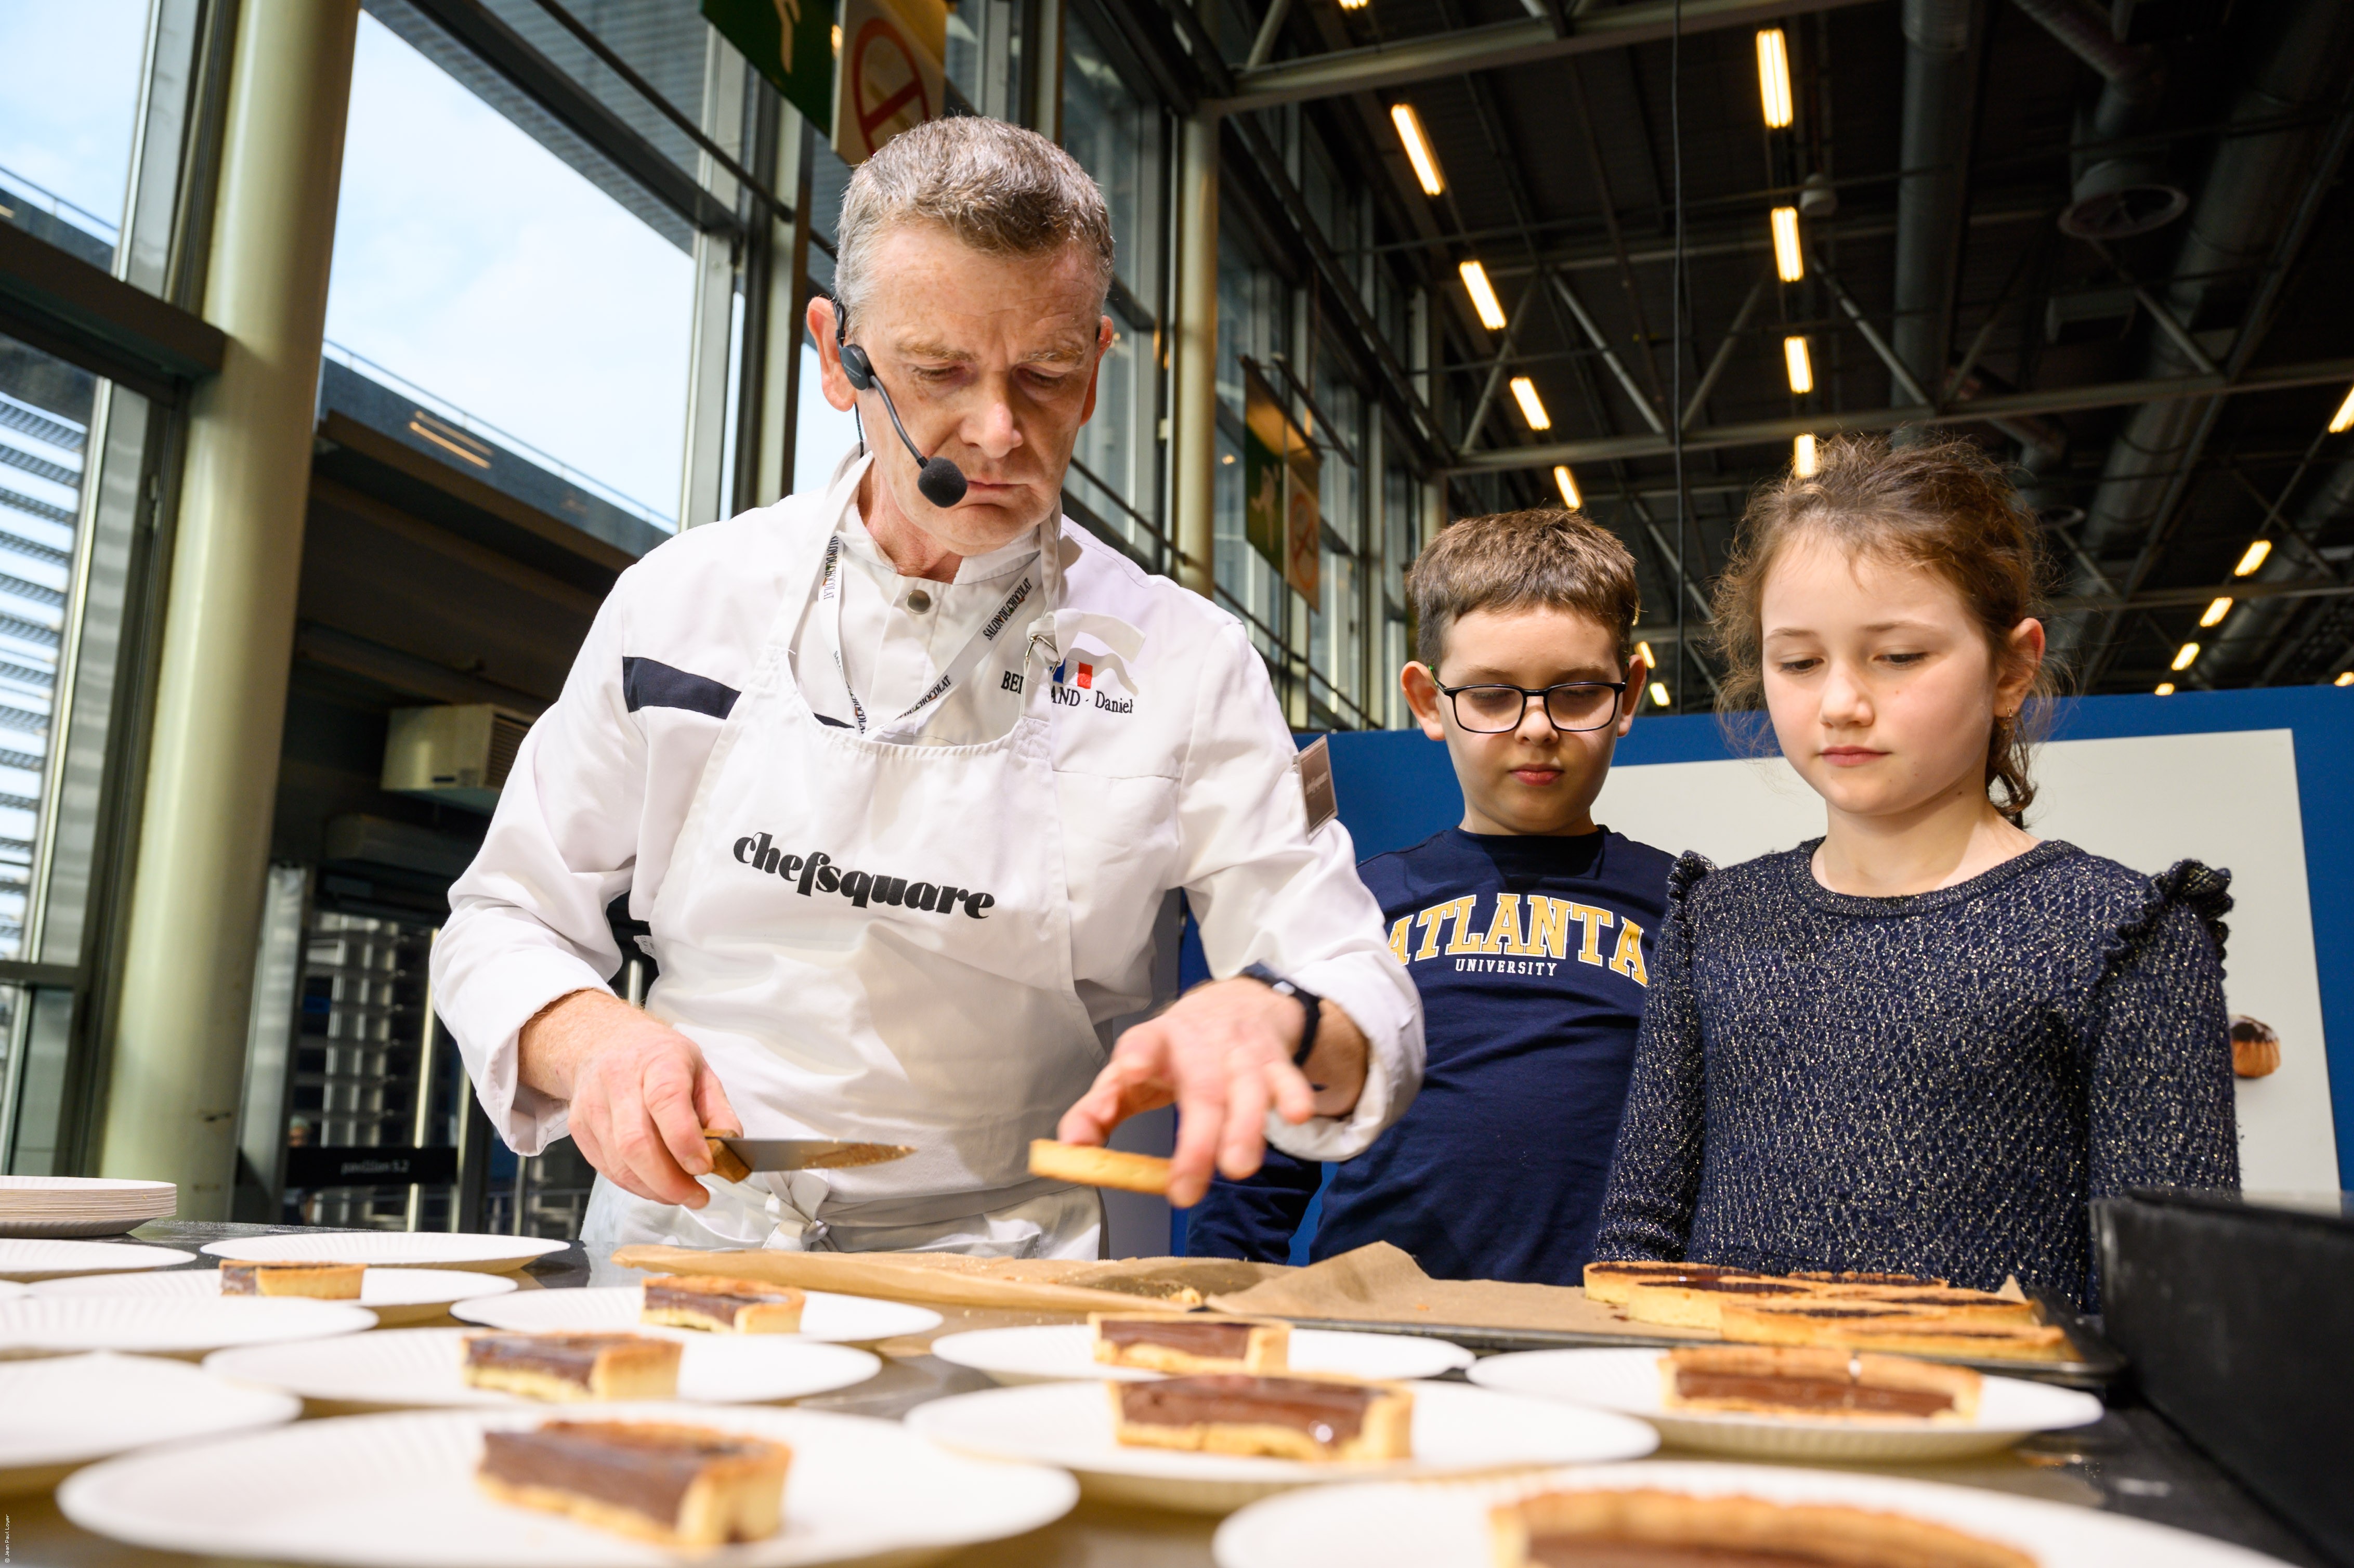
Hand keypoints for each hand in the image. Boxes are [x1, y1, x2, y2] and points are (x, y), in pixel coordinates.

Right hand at [517, 989, 739, 1207]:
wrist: (604, 1042)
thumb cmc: (657, 1058)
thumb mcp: (699, 1070)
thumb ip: (719, 1111)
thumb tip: (731, 1150)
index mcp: (658, 1060)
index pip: (666, 1100)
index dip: (685, 1140)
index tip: (705, 1167)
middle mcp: (619, 1081)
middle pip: (635, 1142)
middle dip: (669, 1181)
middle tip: (697, 1196)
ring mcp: (593, 1106)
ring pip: (619, 1163)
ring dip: (654, 1189)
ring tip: (681, 1193)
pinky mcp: (580, 1129)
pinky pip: (607, 1170)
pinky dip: (635, 1185)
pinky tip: (656, 1185)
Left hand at [1056, 977, 1367, 1206]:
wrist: (1235, 1003)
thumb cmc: (1174, 1051)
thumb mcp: (1132, 1072)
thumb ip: (1099, 1110)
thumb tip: (1071, 1150)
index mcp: (1158, 1043)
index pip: (1143, 1044)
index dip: (1137, 1056)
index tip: (1131, 1070)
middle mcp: (1201, 1045)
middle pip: (1201, 1090)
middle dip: (1196, 1140)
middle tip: (1186, 1188)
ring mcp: (1240, 1052)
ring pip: (1246, 1088)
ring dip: (1245, 1127)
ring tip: (1238, 1167)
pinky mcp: (1274, 1060)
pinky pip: (1287, 1077)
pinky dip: (1293, 1094)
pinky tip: (1298, 1114)